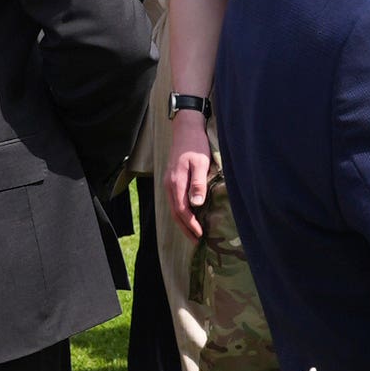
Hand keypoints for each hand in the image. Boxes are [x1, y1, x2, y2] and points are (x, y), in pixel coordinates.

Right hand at [162, 118, 210, 243]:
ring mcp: (168, 182)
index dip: (190, 224)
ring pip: (173, 208)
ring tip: (193, 233)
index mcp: (175, 182)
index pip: (182, 210)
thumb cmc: (196, 145)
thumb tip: (196, 205)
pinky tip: (189, 216)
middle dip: (185, 228)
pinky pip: (174, 201)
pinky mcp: (171, 179)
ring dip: (182, 222)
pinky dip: (180, 212)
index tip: (200, 235)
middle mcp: (169, 184)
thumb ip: (198, 184)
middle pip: (175, 213)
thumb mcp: (201, 163)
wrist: (185, 128)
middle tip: (196, 241)